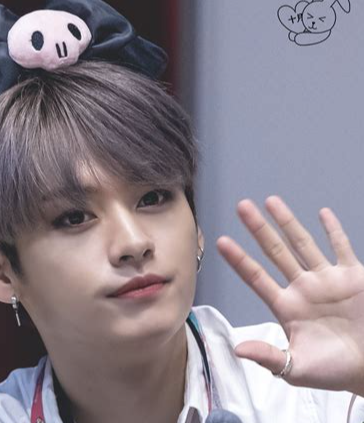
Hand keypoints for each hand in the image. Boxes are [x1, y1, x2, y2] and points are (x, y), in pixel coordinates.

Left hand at [216, 196, 363, 395]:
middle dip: (259, 229)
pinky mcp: (354, 276)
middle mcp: (302, 286)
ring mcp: (327, 279)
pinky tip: (323, 213)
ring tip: (271, 201)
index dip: (239, 259)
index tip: (221, 241)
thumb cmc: (335, 371)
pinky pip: (342, 248)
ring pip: (303, 243)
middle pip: (275, 251)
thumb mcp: (298, 368)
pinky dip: (334, 231)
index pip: (256, 277)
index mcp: (286, 306)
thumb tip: (237, 349)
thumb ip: (269, 357)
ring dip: (288, 222)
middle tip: (242, 206)